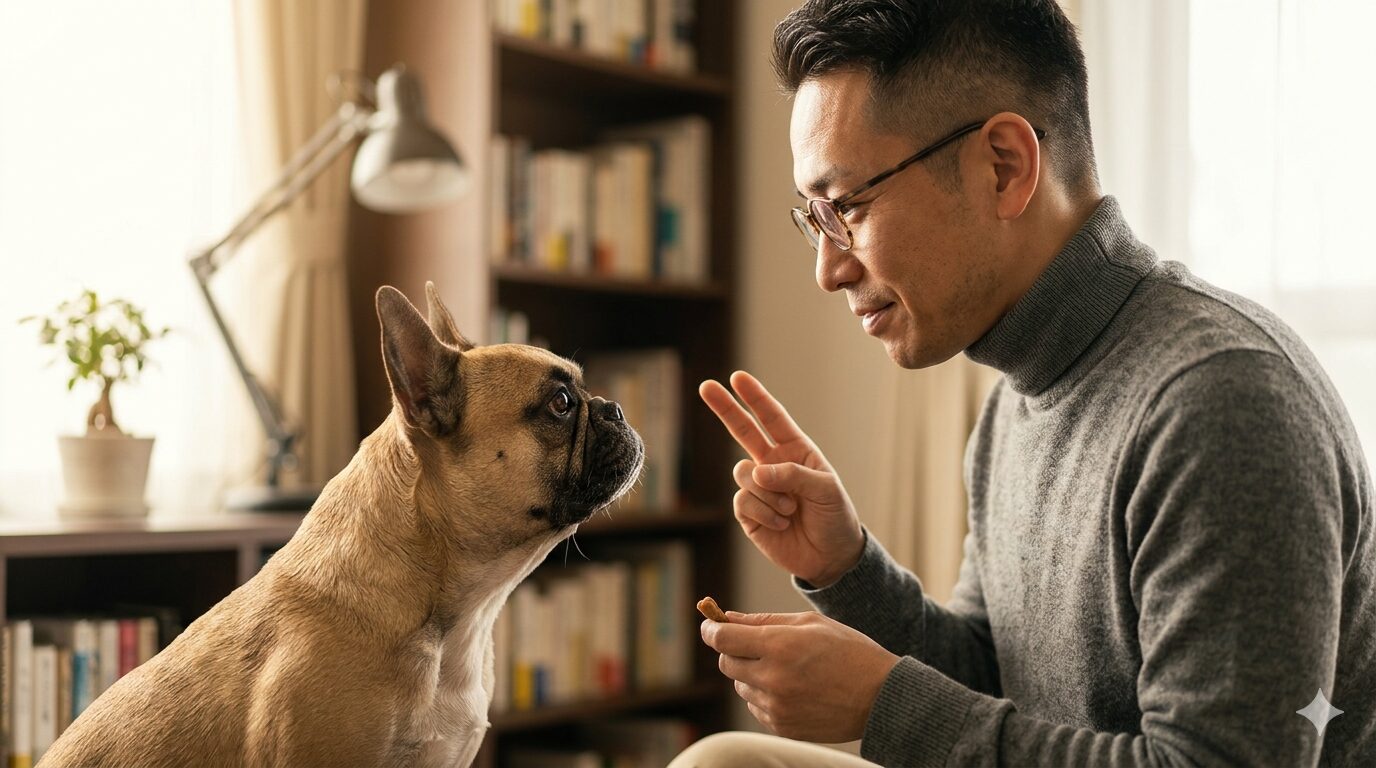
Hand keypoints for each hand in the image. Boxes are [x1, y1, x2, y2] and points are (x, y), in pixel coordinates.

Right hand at [700, 371, 863, 585]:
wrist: (830, 557)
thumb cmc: (834, 517)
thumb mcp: (826, 490)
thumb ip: (793, 475)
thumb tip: (756, 471)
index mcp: (795, 451)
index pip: (772, 418)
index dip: (755, 397)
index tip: (738, 377)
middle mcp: (772, 464)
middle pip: (742, 431)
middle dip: (725, 408)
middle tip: (705, 386)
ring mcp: (758, 488)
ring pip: (743, 474)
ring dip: (768, 494)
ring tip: (791, 511)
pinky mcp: (748, 513)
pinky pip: (743, 502)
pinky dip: (764, 513)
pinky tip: (780, 524)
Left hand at [701, 610, 899, 741]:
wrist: (880, 697)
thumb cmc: (848, 651)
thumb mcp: (809, 623)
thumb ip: (764, 620)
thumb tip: (726, 617)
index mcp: (779, 646)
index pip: (722, 638)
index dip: (710, 629)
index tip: (710, 624)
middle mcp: (772, 679)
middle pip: (726, 663)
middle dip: (733, 650)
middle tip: (754, 644)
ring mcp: (776, 707)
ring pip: (741, 686)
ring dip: (751, 674)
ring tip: (786, 667)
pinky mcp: (782, 726)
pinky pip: (756, 707)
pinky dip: (765, 695)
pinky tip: (793, 688)